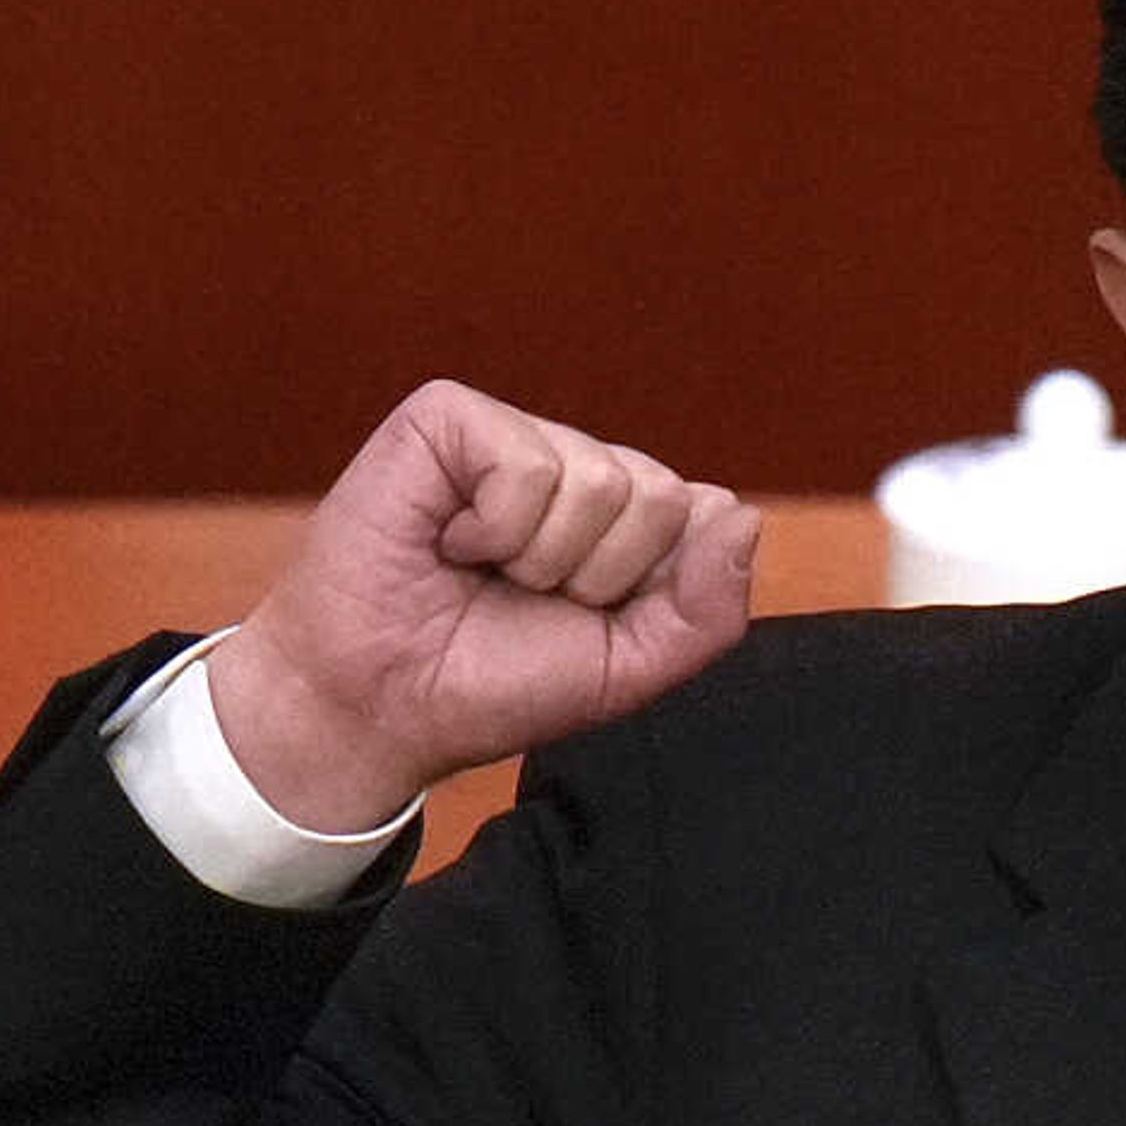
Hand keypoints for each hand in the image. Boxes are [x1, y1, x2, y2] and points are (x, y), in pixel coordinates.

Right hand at [209, 380, 762, 827]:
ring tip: (483, 570)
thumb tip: (741, 514)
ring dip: (541, 557)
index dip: (648, 591)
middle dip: (598, 576)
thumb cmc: (495, 682)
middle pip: (661, 497)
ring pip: (602, 479)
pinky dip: (494, 526)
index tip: (583, 621)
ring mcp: (516, 438)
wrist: (384, 706)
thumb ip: (708, 610)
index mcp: (627, 519)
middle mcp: (579, 467)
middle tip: (525, 596)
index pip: (704, 518)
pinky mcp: (450, 419)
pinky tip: (449, 539)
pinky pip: (529, 463)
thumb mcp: (631, 669)